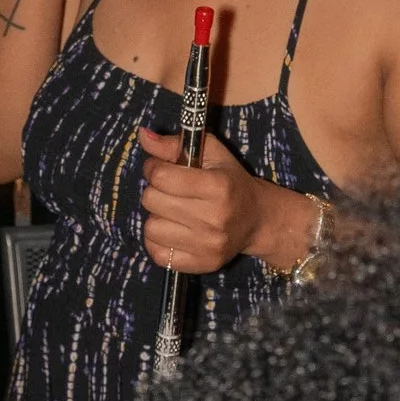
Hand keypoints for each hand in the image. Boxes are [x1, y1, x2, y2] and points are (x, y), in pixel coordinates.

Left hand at [137, 125, 305, 275]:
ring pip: (151, 228)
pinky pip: (157, 254)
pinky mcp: (202, 264)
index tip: (161, 169)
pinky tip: (173, 231)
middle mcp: (214, 218)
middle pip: (152, 201)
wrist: (257, 219)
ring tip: (173, 212)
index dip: (154, 168)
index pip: (161, 177)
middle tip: (169, 191)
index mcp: (218, 186)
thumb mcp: (210, 153)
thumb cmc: (230, 180)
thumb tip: (142, 136)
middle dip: (155, 191)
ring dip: (157, 217)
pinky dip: (159, 241)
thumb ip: (173, 144)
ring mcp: (208, 245)